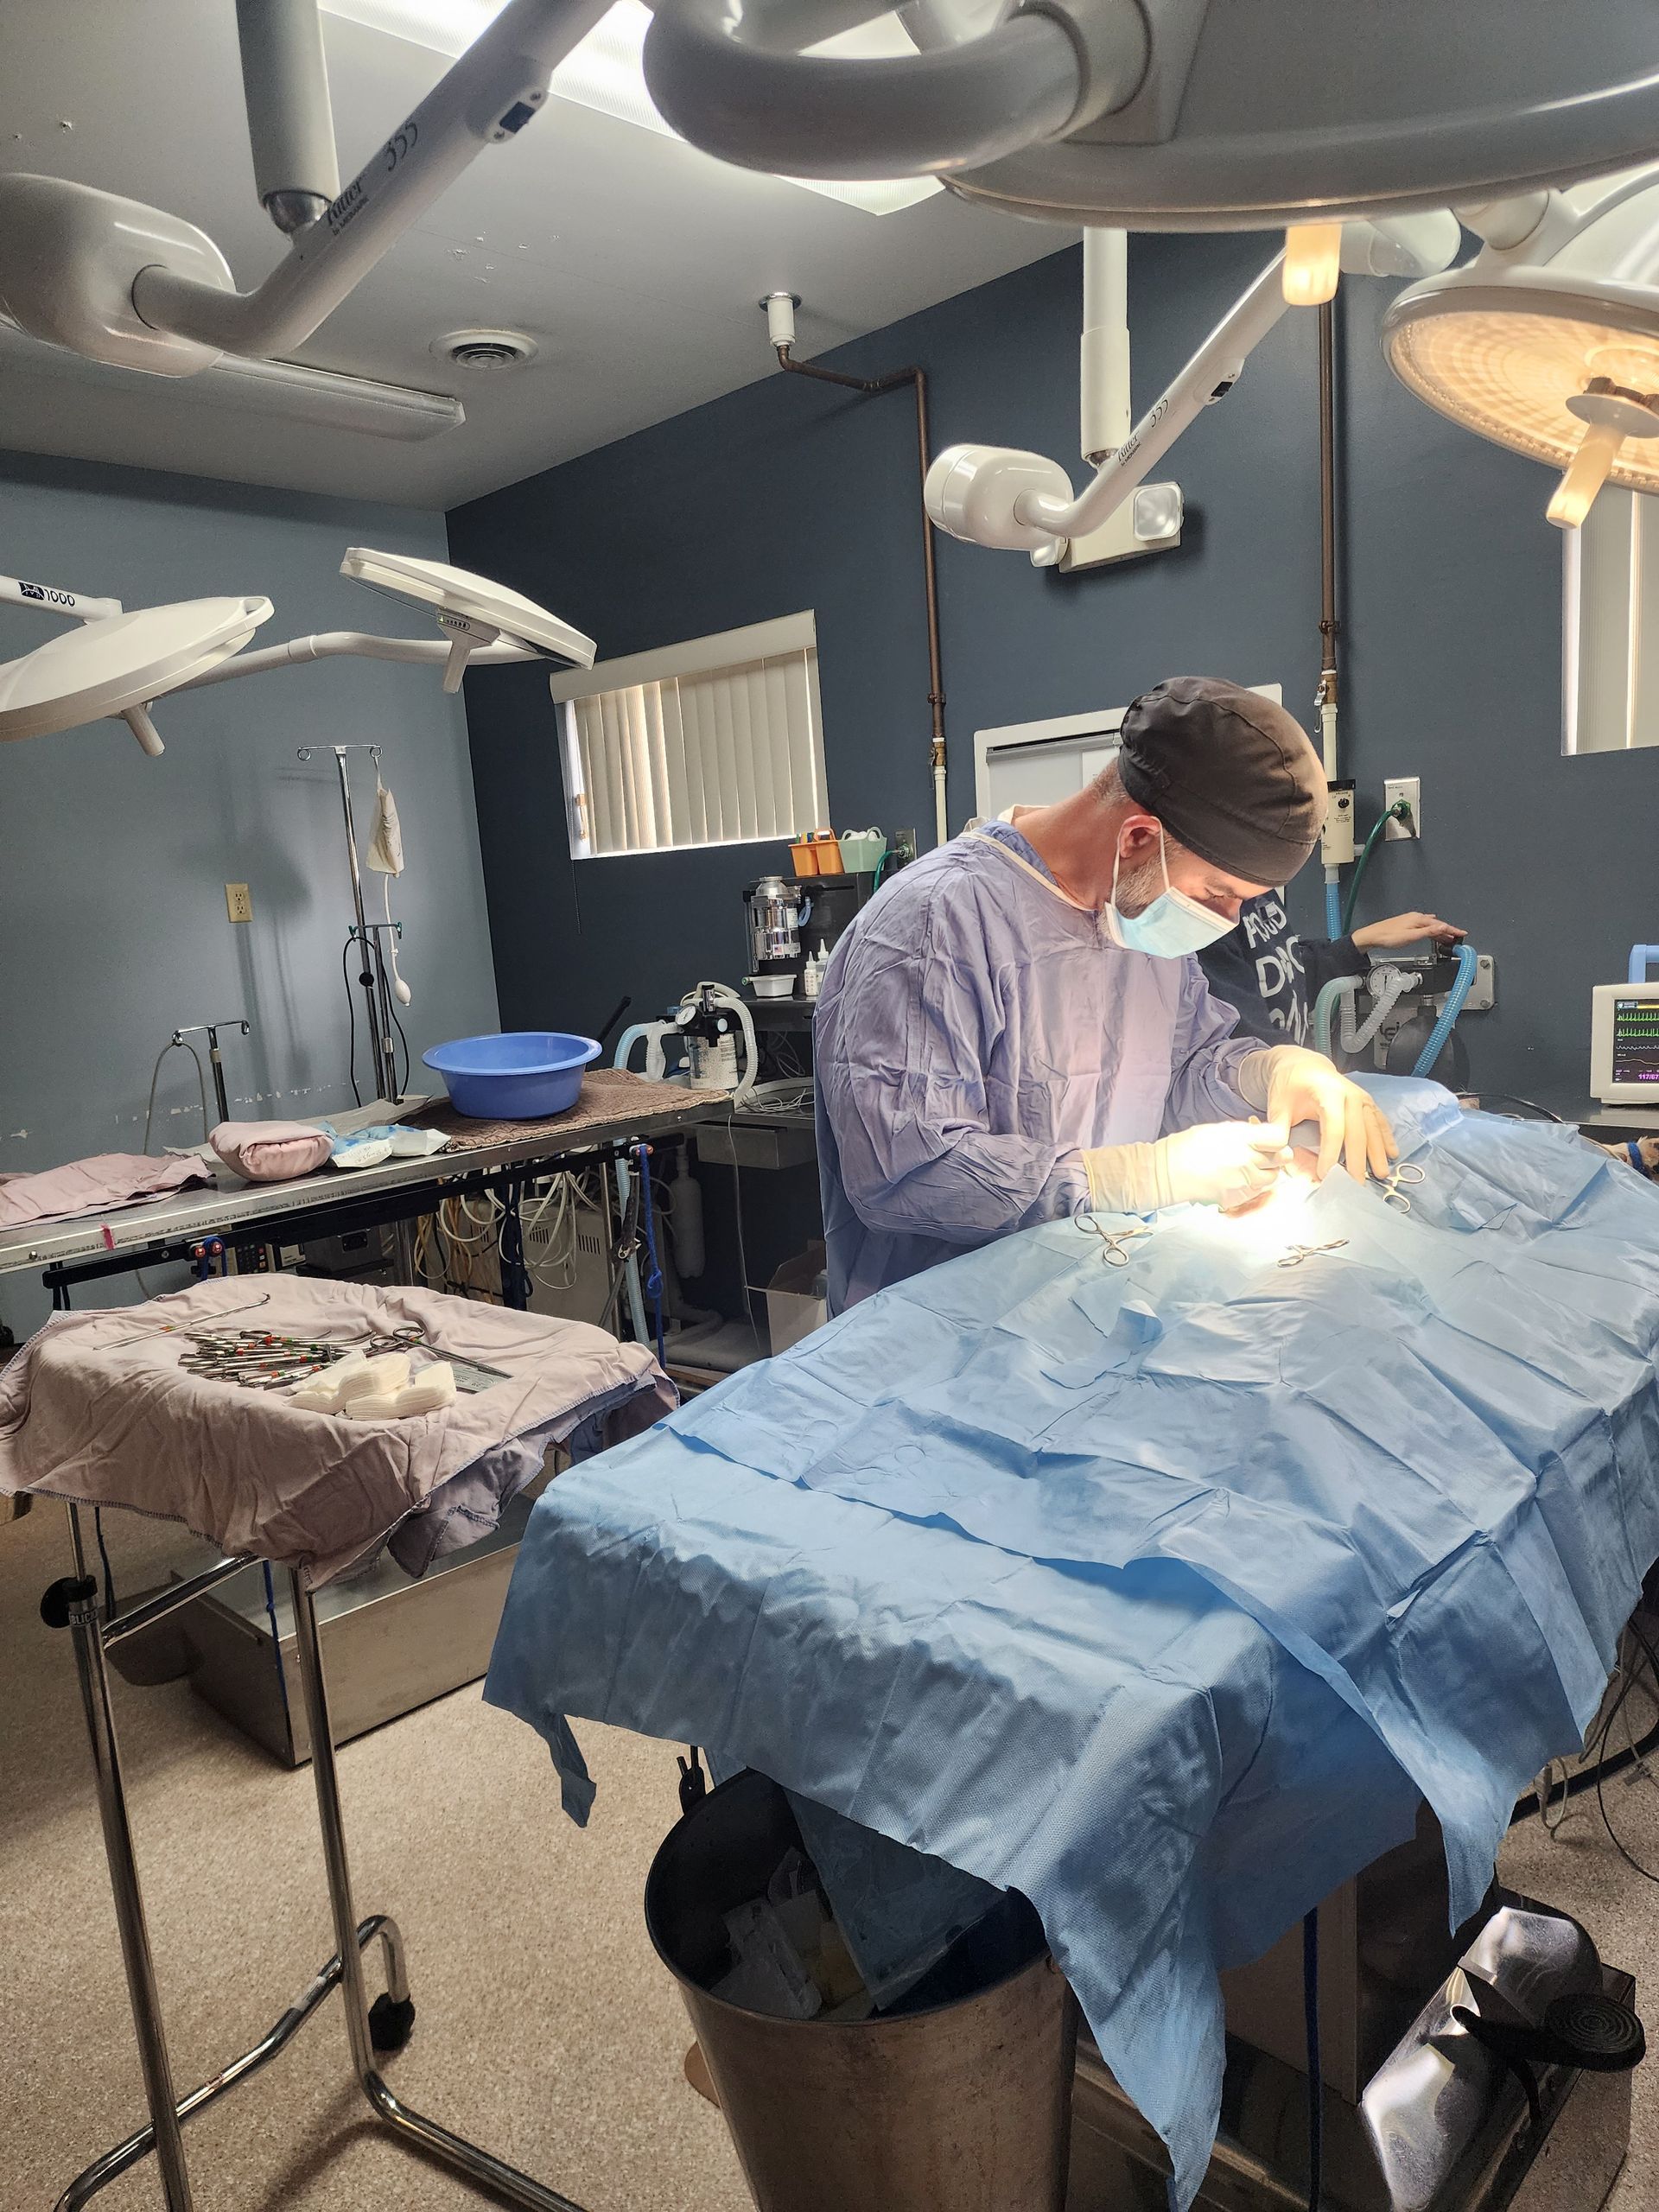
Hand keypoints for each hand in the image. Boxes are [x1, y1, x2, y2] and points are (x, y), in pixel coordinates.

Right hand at [1153, 1119, 1293, 1209]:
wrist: (1167, 1173)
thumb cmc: (1188, 1147)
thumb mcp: (1219, 1129)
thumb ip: (1245, 1132)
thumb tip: (1260, 1133)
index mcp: (1241, 1138)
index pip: (1279, 1138)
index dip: (1278, 1138)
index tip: (1271, 1139)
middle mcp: (1246, 1160)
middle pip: (1281, 1158)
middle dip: (1276, 1154)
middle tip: (1265, 1152)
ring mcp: (1243, 1182)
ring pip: (1272, 1177)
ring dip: (1266, 1171)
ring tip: (1248, 1166)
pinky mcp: (1237, 1198)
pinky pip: (1256, 1192)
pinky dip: (1252, 1186)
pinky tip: (1236, 1178)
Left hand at [1262, 1046, 1394, 1181]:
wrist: (1303, 1065)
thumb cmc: (1289, 1084)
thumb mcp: (1278, 1105)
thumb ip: (1277, 1129)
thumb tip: (1279, 1154)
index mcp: (1328, 1092)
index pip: (1334, 1127)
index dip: (1330, 1152)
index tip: (1325, 1174)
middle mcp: (1350, 1094)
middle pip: (1357, 1131)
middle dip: (1357, 1160)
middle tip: (1356, 1185)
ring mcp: (1361, 1097)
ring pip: (1373, 1128)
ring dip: (1378, 1152)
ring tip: (1381, 1174)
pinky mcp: (1367, 1102)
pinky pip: (1380, 1121)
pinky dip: (1386, 1138)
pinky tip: (1392, 1153)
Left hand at [1351, 912, 1465, 950]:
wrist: (1372, 936)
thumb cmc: (1388, 936)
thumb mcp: (1411, 936)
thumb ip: (1428, 932)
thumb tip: (1442, 927)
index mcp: (1418, 919)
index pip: (1440, 925)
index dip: (1452, 930)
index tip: (1462, 933)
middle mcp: (1416, 918)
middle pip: (1436, 925)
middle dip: (1447, 931)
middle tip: (1457, 938)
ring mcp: (1411, 921)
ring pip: (1430, 926)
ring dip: (1439, 932)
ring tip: (1448, 938)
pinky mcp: (1407, 925)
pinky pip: (1424, 927)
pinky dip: (1431, 931)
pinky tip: (1432, 931)